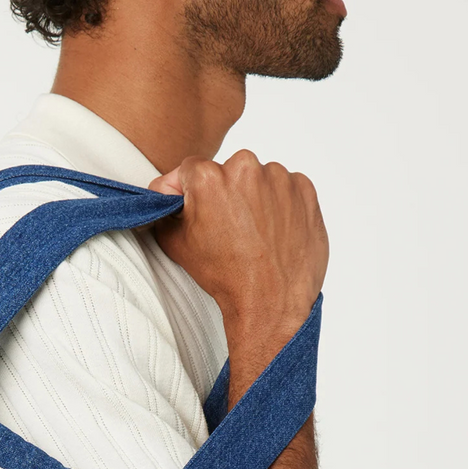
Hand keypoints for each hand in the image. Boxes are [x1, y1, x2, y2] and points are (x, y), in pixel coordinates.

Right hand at [149, 151, 327, 373]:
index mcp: (209, 176)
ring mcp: (279, 177)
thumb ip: (163, 209)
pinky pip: (285, 188)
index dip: (188, 190)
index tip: (194, 208)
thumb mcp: (174, 242)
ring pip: (258, 179)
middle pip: (227, 171)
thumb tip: (164, 194)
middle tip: (226, 228)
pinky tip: (272, 231)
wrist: (271, 301)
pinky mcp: (304, 189)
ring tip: (253, 233)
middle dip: (224, 194)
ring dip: (254, 198)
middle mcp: (246, 167)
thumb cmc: (225, 275)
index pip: (190, 169)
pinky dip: (279, 205)